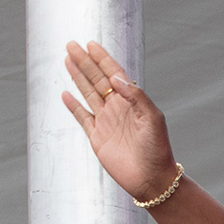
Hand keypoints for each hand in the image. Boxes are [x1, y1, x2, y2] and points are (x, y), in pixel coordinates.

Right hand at [60, 41, 179, 201]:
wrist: (151, 179)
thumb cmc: (158, 149)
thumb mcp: (153, 120)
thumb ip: (137, 97)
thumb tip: (115, 78)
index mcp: (133, 102)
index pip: (115, 75)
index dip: (103, 59)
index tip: (91, 44)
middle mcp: (118, 109)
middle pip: (98, 80)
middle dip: (85, 62)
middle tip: (71, 45)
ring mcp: (106, 122)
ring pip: (88, 94)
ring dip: (78, 77)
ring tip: (67, 59)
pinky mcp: (97, 137)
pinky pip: (82, 117)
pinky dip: (73, 106)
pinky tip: (65, 94)